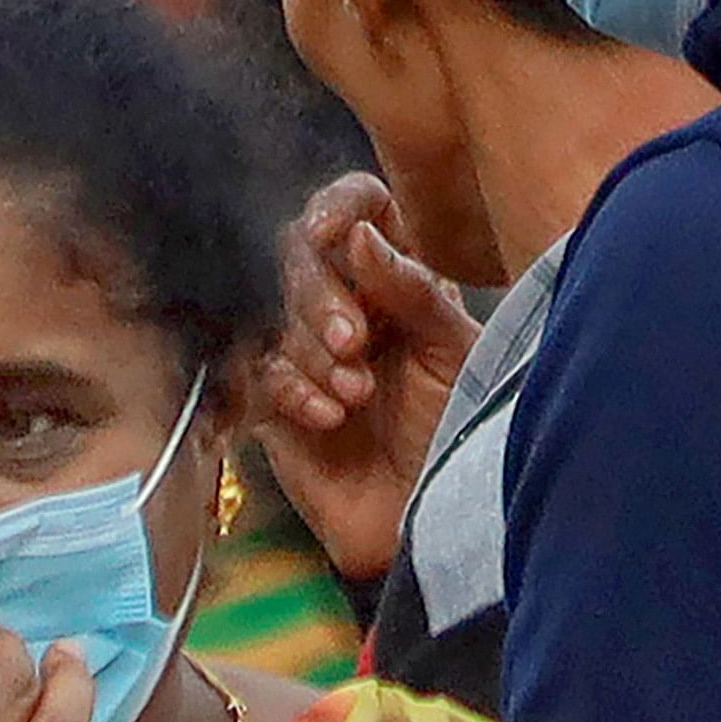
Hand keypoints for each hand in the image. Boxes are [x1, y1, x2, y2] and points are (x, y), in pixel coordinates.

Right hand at [255, 174, 479, 575]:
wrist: (434, 516)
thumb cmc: (459, 430)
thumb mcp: (455, 354)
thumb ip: (414, 291)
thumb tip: (360, 234)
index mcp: (398, 277)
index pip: (359, 207)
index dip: (338, 205)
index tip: (331, 231)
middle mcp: (350, 302)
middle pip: (300, 255)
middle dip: (320, 295)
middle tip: (355, 343)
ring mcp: (308, 350)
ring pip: (276, 314)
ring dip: (313, 353)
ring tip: (358, 395)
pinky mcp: (276, 402)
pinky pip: (261, 373)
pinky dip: (294, 391)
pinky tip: (330, 418)